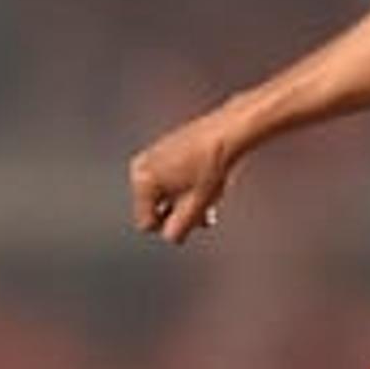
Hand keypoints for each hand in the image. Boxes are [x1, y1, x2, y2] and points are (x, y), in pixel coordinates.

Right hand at [128, 112, 240, 242]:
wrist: (227, 132)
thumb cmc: (211, 164)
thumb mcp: (195, 205)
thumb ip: (179, 228)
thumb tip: (171, 236)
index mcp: (142, 182)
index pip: (146, 223)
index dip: (170, 226)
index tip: (189, 220)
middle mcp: (141, 167)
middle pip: (155, 207)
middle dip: (178, 212)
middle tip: (202, 211)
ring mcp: (152, 155)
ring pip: (164, 192)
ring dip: (184, 200)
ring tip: (208, 197)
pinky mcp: (165, 148)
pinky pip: (168, 176)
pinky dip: (184, 184)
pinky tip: (205, 181)